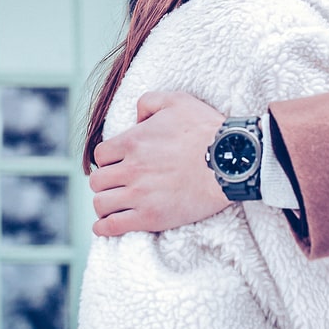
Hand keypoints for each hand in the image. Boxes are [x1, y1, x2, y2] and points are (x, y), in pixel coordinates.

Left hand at [88, 91, 228, 235]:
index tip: (118, 164)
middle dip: (106, 182)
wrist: (231, 163)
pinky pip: (112, 226)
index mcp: (132, 142)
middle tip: (118, 185)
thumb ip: (149, 102)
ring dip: (105, 204)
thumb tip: (135, 118)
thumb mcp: (177, 101)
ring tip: (114, 205)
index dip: (109, 160)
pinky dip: (104, 227)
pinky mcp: (150, 218)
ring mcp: (139, 195)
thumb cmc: (207, 130)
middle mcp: (131, 169)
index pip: (101, 155)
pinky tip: (107, 225)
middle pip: (97, 180)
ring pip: (100, 203)